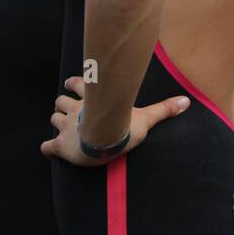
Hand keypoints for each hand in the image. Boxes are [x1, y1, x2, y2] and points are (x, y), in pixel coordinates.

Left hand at [40, 75, 189, 166]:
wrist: (104, 139)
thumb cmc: (123, 125)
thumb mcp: (145, 117)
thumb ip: (163, 109)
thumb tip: (186, 102)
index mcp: (90, 99)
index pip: (76, 83)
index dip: (74, 84)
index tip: (72, 84)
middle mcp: (75, 110)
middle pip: (60, 101)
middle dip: (62, 106)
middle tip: (67, 111)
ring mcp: (65, 127)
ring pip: (53, 119)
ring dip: (56, 123)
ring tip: (61, 128)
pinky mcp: (60, 146)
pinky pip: (47, 147)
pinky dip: (48, 149)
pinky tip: (51, 151)